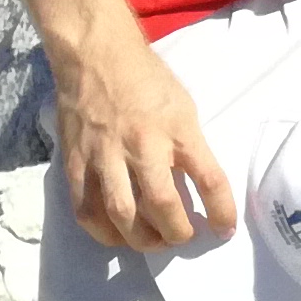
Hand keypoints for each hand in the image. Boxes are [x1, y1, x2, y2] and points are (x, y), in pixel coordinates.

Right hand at [51, 28, 228, 250]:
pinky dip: (104, 231)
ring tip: (154, 242)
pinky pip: (86, 210)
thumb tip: (196, 184)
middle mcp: (142, 146)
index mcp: (178, 130)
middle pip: (163, 204)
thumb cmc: (147, 80)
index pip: (209, 179)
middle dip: (177, 232)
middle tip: (184, 237)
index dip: (222, 211)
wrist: (96, 57)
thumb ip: (189, 145)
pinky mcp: (75, 163)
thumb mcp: (184, 108)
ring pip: (122, 214)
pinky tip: (117, 235)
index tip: (225, 230)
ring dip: (141, 239)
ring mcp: (105, 157)